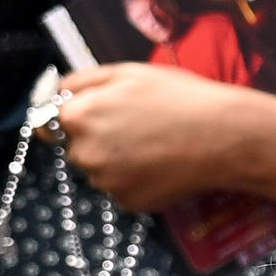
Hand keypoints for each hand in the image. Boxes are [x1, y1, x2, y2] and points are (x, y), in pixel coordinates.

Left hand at [48, 62, 275, 216]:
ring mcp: (106, 182)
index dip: (77, 114)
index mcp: (79, 116)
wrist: (223, 135)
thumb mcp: (127, 72)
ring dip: (116, 160)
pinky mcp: (127, 203)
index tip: (98, 113)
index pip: (52, 121)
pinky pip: (120, 189)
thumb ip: (81, 81)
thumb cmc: (178, 96)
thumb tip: (52, 92)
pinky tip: (160, 163)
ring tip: (154, 142)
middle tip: (138, 124)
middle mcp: (84, 153)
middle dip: (97, 137)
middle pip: (77, 147)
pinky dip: (134, 179)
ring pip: (99, 170)